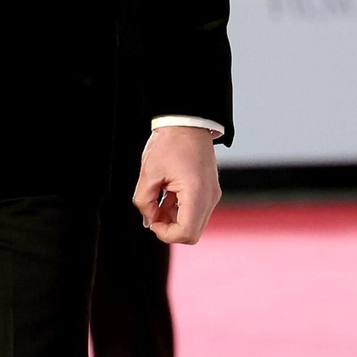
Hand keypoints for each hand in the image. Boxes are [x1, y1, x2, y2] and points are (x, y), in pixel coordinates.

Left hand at [133, 125, 220, 245]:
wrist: (188, 122)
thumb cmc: (169, 143)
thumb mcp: (149, 173)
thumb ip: (144, 202)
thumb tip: (149, 221)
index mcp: (197, 193)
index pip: (186, 233)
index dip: (166, 234)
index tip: (152, 220)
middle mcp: (209, 197)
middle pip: (192, 234)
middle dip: (170, 229)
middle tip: (154, 213)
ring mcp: (212, 194)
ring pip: (194, 224)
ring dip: (174, 220)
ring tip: (159, 200)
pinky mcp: (209, 191)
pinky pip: (196, 212)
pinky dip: (180, 211)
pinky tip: (167, 195)